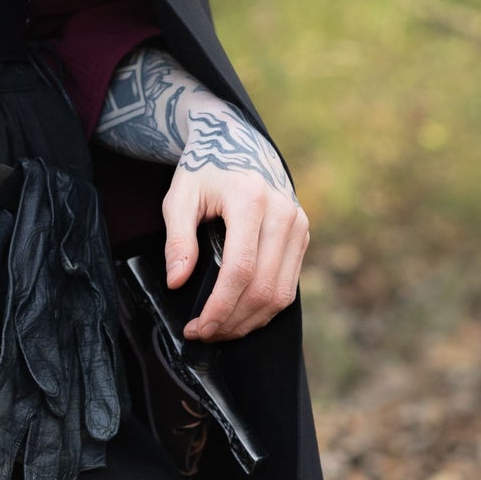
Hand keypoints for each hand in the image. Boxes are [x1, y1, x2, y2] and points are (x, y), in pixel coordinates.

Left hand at [92, 45, 309, 343]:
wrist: (238, 145)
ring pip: (280, 294)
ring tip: (218, 331)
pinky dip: (263, 310)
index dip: (219, 307)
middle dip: (231, 321)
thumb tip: (177, 283)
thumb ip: (177, 239)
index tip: (195, 328)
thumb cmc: (204, 172)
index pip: (240, 269)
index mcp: (251, 200)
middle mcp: (283, 213)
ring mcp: (298, 225)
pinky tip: (238, 317)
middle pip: (263, 288)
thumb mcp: (179, 197)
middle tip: (202, 334)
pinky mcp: (303, 235)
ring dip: (248, 322)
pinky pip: (288, 286)